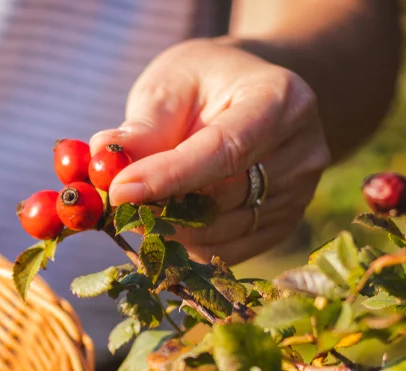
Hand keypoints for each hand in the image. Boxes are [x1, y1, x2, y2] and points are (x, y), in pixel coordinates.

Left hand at [90, 38, 330, 264]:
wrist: (250, 96)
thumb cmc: (204, 84)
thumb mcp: (171, 84)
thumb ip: (144, 125)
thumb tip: (104, 155)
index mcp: (279, 100)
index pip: (224, 150)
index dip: (169, 177)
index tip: (118, 191)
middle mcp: (301, 150)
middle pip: (224, 197)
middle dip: (161, 207)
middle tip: (113, 207)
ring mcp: (299, 193)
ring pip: (223, 231)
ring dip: (169, 230)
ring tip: (134, 211)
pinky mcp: (282, 224)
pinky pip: (227, 251)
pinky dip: (187, 245)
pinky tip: (162, 225)